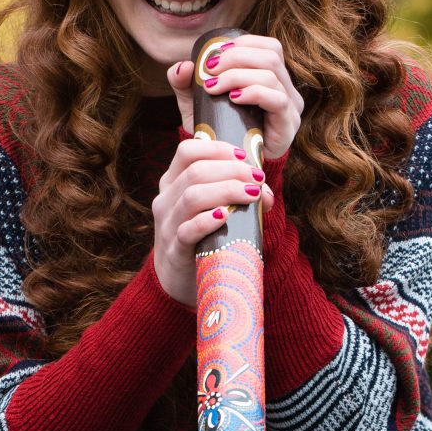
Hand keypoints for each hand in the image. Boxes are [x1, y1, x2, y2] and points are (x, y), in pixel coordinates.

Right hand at [151, 137, 274, 307]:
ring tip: (252, 194)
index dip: (217, 149)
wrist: (177, 281)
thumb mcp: (212, 210)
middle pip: (195, 171)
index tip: (244, 156)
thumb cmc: (201, 238)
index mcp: (172, 183)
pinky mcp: (174, 250)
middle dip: (232, 170)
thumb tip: (265, 192)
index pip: (187, 151)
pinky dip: (208, 220)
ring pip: (192, 196)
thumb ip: (236, 195)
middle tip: (257, 178)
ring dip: (227, 191)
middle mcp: (166, 200)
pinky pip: (188, 230)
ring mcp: (167, 225)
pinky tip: (227, 216)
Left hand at [166, 33, 303, 160]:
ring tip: (213, 86)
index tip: (215, 54)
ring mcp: (291, 107)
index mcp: (272, 77)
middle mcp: (286, 89)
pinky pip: (277, 99)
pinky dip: (253, 92)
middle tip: (210, 69)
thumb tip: (184, 65)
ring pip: (271, 75)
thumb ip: (185, 84)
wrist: (230, 167)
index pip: (269, 47)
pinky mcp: (288, 124)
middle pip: (270, 55)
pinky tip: (234, 99)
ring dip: (237, 75)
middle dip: (236, 57)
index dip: (244, 43)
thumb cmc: (219, 130)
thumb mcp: (197, 104)